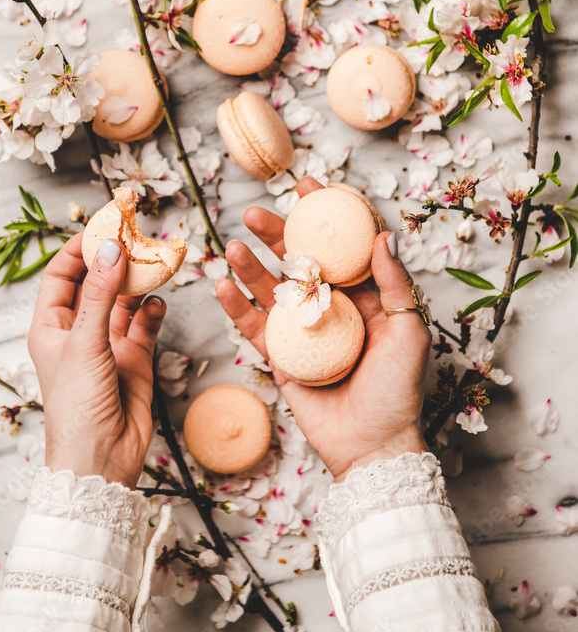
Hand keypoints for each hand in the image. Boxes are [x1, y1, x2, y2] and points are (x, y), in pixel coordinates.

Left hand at [28, 233, 166, 488]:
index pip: (61, 275)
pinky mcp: (135, 358)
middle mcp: (79, 331)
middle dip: (114, 260)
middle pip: (96, 282)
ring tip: (154, 262)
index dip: (79, 250)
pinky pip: (146, 324)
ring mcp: (108, 344)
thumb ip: (99, 294)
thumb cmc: (76, 407)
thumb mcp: (84, 344)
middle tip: (136, 235)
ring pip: (125, 300)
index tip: (102, 228)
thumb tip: (110, 248)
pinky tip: (159, 302)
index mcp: (51, 326)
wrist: (101, 459)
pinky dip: (154, 310)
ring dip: (138, 281)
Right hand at [216, 177, 430, 482]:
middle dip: (276, 234)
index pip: (342, 247)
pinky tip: (223, 286)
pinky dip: (238, 307)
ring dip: (251, 266)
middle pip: (299, 261)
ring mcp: (304, 331)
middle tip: (255, 213)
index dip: (325, 215)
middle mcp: (332, 307)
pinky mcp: (282, 357)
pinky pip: (255, 327)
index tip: (307, 184)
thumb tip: (384, 236)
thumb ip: (395, 285)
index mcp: (366, 296)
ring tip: (234, 245)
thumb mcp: (409, 333)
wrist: (372, 447)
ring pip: (272, 289)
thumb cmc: (399, 391)